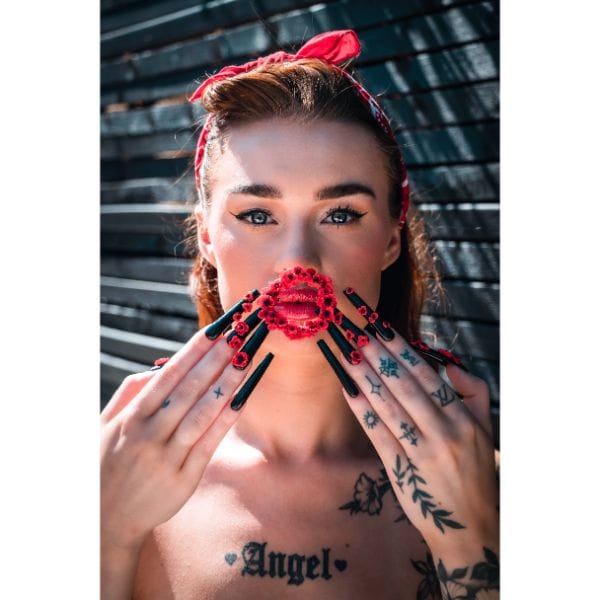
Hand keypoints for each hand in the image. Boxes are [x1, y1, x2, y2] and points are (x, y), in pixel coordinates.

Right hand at [100, 290, 271, 552]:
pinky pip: (209, 442)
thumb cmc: (106, 464)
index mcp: (132, 415)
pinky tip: (244, 397)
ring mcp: (167, 456)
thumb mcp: (105, 425)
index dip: (197, 348)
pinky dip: (227, 418)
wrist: (103, 521)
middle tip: (244, 330)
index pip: (170, 373)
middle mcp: (149, 432)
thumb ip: (131, 391)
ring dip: (228, 382)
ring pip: (202, 412)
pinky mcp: (183, 478)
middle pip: (190, 387)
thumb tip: (161, 365)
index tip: (220, 326)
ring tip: (249, 356)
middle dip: (219, 356)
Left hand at [321, 294, 497, 557]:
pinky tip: (348, 389)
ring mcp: (422, 453)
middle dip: (378, 355)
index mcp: (465, 418)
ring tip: (346, 352)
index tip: (381, 327)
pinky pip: (379, 434)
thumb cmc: (476, 470)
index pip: (428, 375)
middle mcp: (445, 432)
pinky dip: (363, 410)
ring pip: (389, 406)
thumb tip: (446, 364)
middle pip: (404, 385)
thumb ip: (473, 389)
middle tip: (355, 330)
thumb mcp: (485, 427)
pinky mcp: (402, 471)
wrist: (471, 527)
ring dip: (365, 376)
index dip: (402, 349)